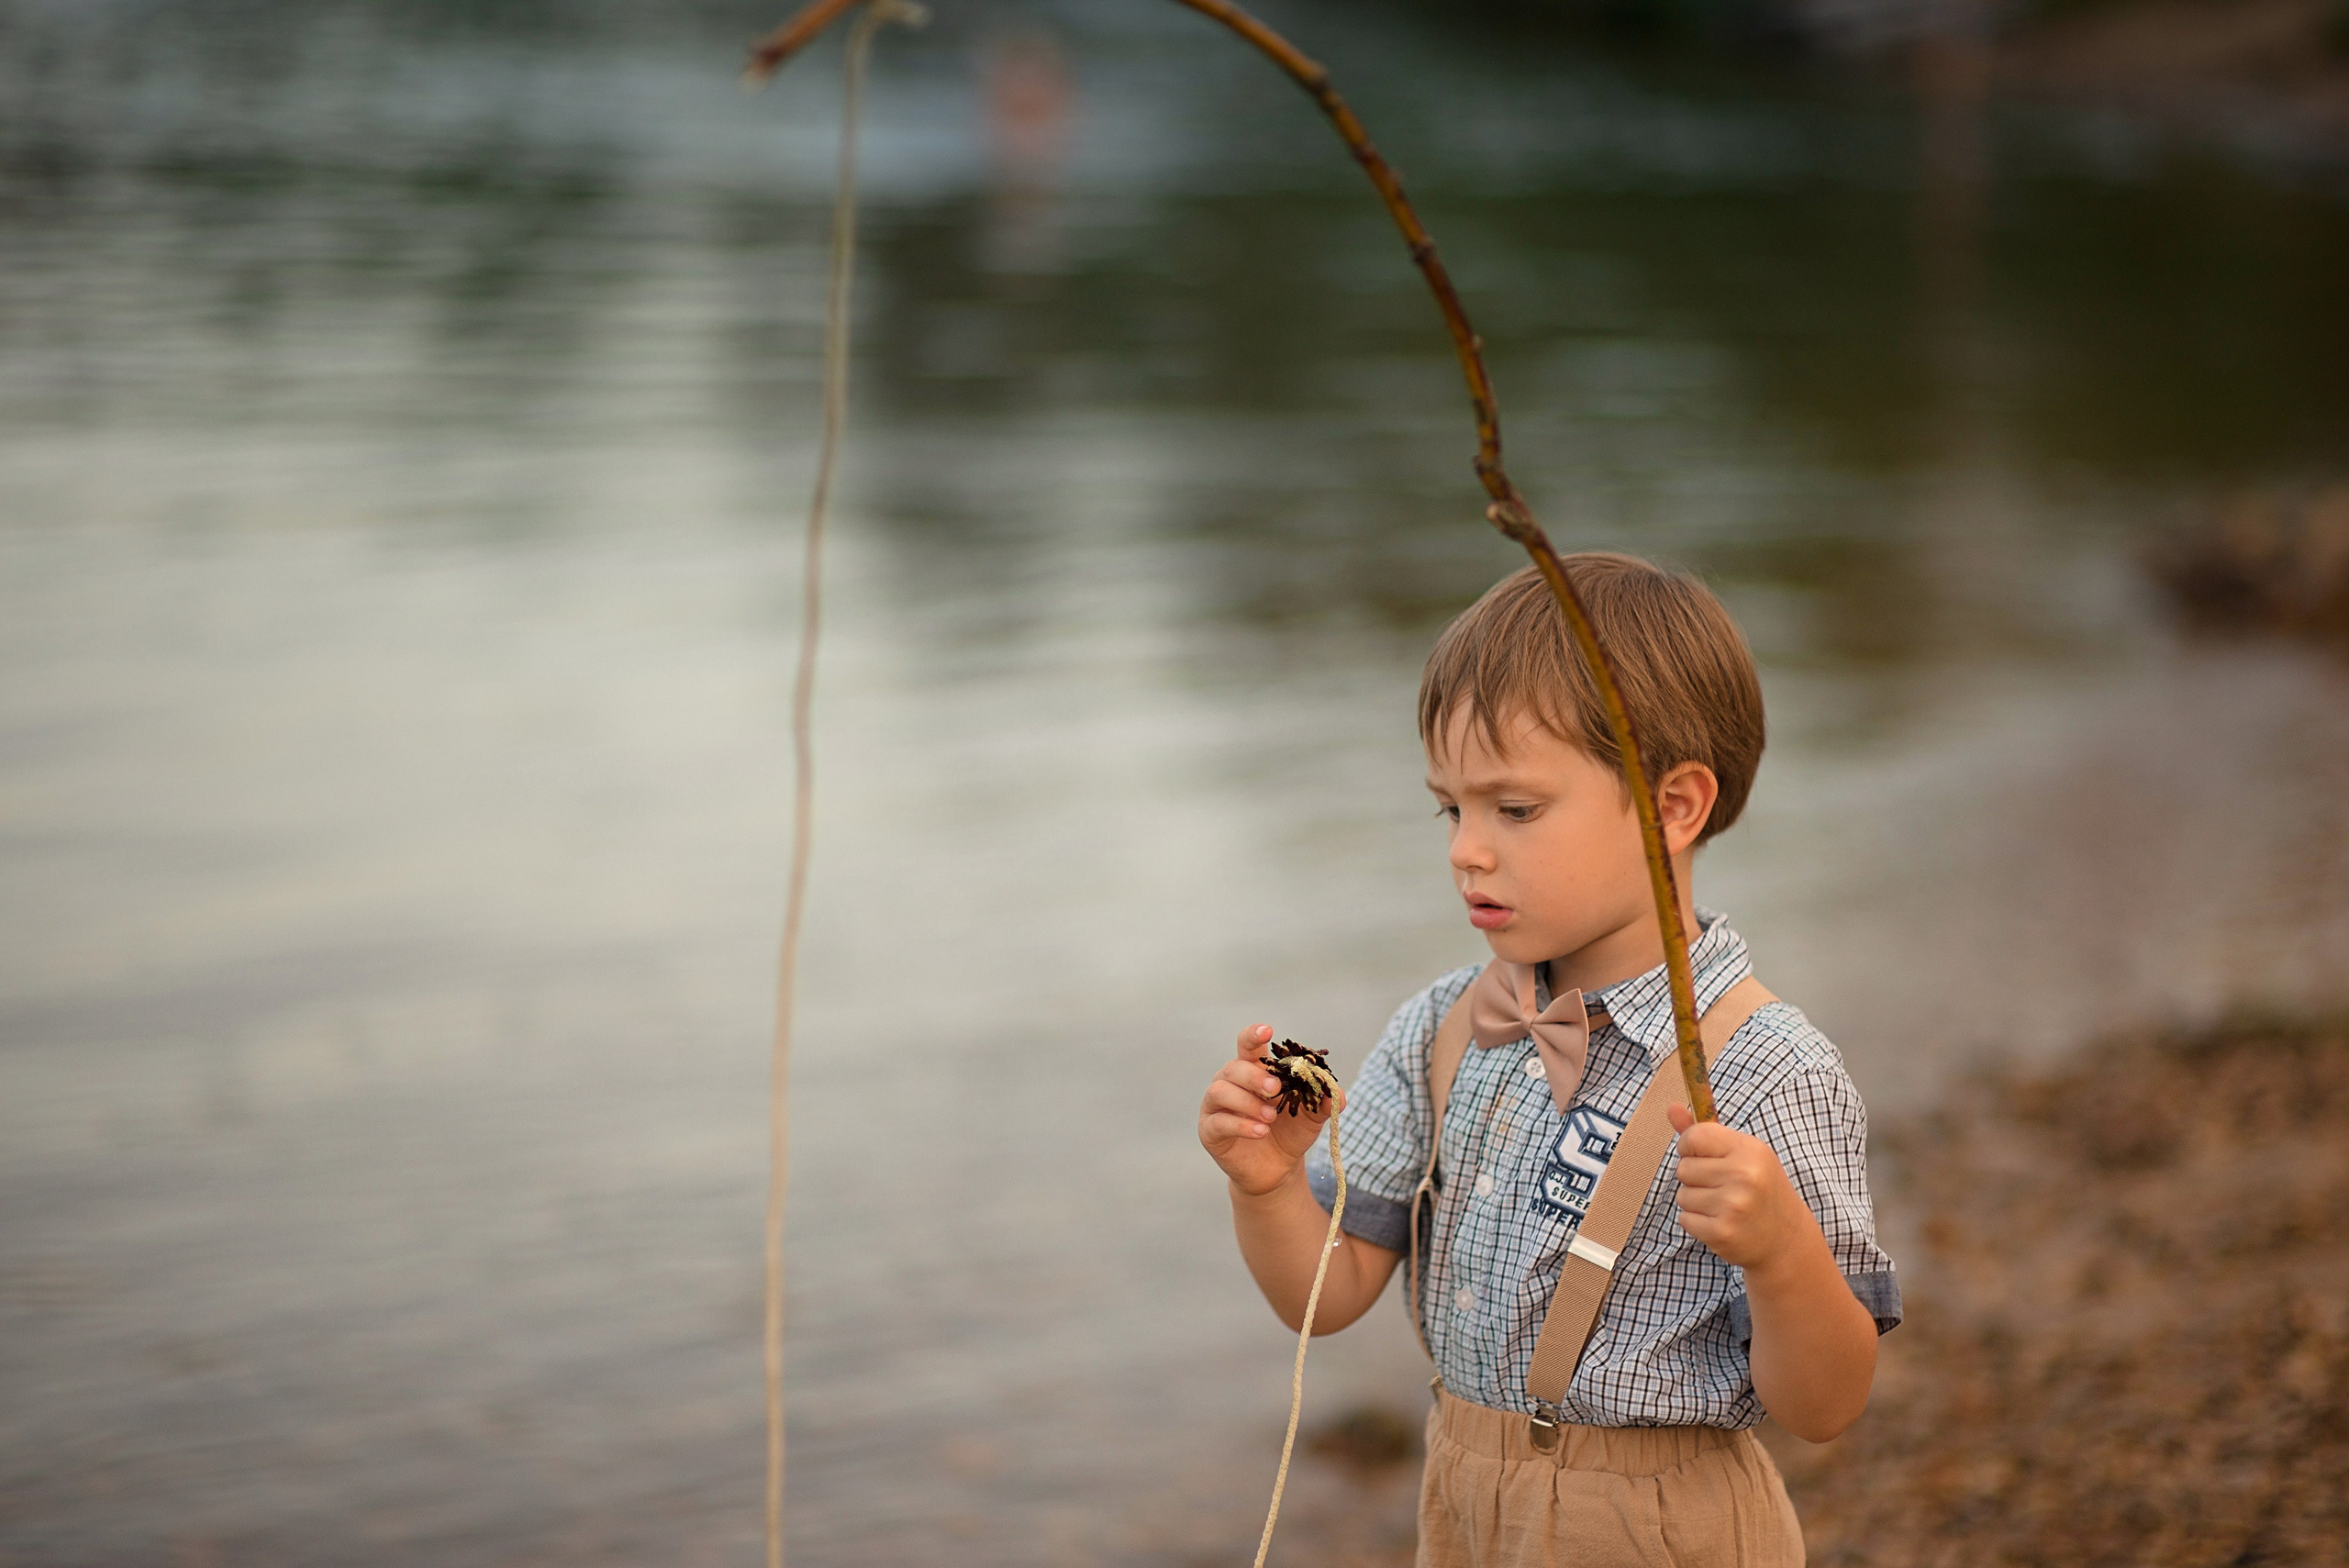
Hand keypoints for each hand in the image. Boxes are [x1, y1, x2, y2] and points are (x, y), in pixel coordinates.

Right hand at [1198, 1023, 1343, 1197]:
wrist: (1277, 1169)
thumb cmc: (1290, 1133)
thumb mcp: (1312, 1117)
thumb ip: (1323, 1101)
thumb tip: (1338, 1093)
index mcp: (1254, 1071)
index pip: (1248, 1046)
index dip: (1253, 1035)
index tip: (1267, 1032)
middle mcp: (1230, 1083)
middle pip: (1233, 1067)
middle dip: (1254, 1076)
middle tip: (1275, 1088)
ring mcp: (1216, 1106)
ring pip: (1220, 1091)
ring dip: (1247, 1101)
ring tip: (1270, 1118)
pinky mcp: (1209, 1131)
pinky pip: (1218, 1122)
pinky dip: (1241, 1125)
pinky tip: (1261, 1131)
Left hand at [1666, 1102, 1806, 1271]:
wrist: (1787, 1237)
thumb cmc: (1760, 1188)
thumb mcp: (1742, 1154)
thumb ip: (1705, 1132)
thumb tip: (1671, 1106)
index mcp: (1750, 1150)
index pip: (1695, 1137)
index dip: (1690, 1146)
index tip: (1701, 1156)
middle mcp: (1744, 1176)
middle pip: (1684, 1168)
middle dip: (1695, 1178)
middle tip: (1721, 1187)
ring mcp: (1734, 1206)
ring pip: (1682, 1195)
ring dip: (1696, 1202)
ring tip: (1723, 1206)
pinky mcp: (1722, 1232)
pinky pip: (1685, 1219)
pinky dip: (1697, 1223)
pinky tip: (1722, 1223)